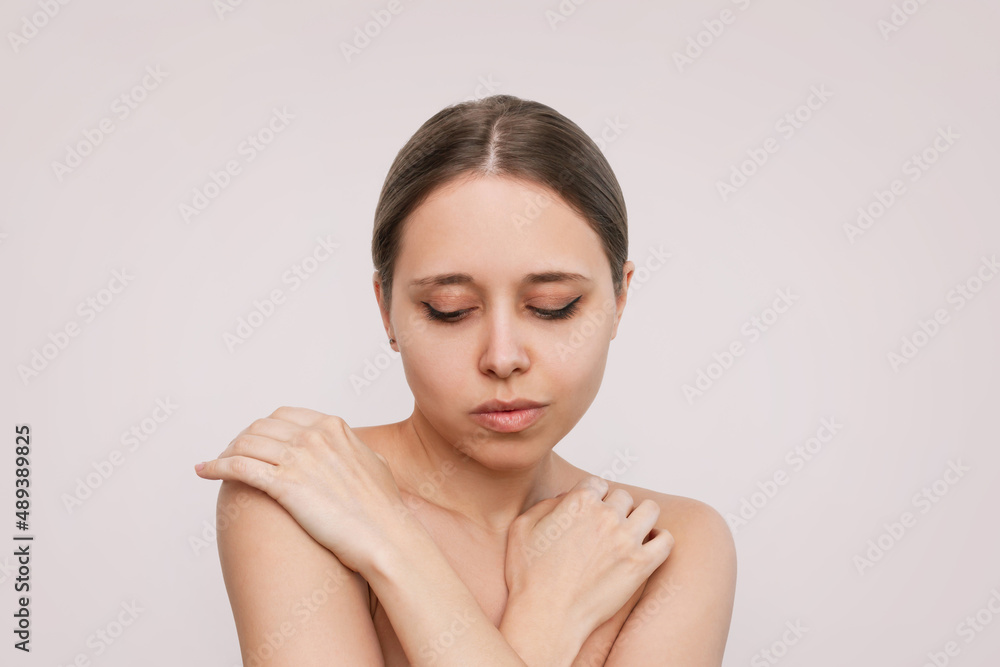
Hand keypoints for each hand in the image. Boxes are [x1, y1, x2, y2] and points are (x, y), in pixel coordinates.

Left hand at [193, 406, 406, 574]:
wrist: (385, 537)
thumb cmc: (383, 509)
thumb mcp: (374, 463)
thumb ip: (354, 450)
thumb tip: (347, 448)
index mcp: (332, 427)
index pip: (283, 416)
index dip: (263, 428)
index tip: (254, 441)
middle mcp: (313, 436)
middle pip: (259, 427)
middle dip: (240, 440)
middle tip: (231, 455)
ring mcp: (298, 458)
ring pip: (245, 444)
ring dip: (225, 452)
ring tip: (215, 465)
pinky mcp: (284, 484)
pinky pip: (238, 467)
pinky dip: (215, 466)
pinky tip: (203, 471)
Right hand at [504, 475, 673, 634]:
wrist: (546, 616)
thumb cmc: (530, 577)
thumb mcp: (522, 528)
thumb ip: (545, 504)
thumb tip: (566, 498)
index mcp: (579, 502)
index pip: (597, 483)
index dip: (592, 496)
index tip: (590, 510)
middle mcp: (606, 516)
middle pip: (623, 497)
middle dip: (615, 508)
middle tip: (606, 527)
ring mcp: (626, 540)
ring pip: (649, 510)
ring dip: (641, 516)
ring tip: (632, 531)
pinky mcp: (641, 565)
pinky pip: (665, 540)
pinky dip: (660, 539)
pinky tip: (648, 546)